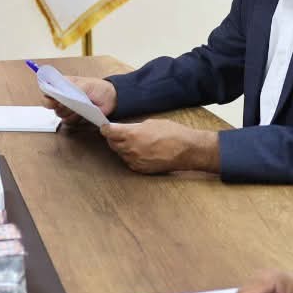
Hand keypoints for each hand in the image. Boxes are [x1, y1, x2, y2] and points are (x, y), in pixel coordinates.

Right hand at [44, 75, 117, 124]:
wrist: (110, 99)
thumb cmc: (98, 87)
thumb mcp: (86, 84)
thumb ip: (73, 88)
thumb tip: (63, 92)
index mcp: (63, 85)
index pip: (47, 89)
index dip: (47, 95)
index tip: (52, 99)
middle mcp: (63, 96)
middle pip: (50, 104)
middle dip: (59, 105)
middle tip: (68, 104)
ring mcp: (68, 107)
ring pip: (59, 113)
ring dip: (68, 112)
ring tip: (80, 107)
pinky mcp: (73, 117)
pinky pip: (67, 121)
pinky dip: (74, 118)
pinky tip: (82, 114)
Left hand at [101, 119, 218, 173]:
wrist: (187, 150)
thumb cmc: (173, 133)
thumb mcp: (151, 123)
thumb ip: (135, 127)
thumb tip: (127, 129)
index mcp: (131, 135)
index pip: (108, 132)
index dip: (105, 128)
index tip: (105, 127)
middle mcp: (130, 149)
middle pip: (112, 143)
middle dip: (113, 138)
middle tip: (117, 133)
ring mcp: (135, 161)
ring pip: (120, 153)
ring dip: (122, 147)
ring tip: (133, 141)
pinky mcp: (141, 169)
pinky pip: (129, 161)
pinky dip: (130, 156)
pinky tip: (140, 150)